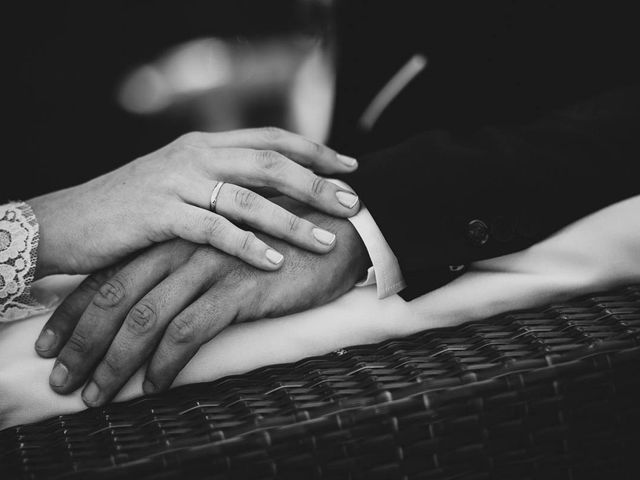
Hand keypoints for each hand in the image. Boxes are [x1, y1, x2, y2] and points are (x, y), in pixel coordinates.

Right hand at [28, 128, 358, 277]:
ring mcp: (177, 182)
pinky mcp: (160, 215)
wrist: (69, 220)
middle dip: (316, 183)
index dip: (315, 151)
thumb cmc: (131, 207)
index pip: (272, 139)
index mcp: (205, 144)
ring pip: (249, 197)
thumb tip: (267, 193)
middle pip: (271, 162)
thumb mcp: (179, 183)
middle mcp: (196, 155)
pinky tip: (275, 261)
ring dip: (292, 220)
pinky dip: (248, 246)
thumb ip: (219, 181)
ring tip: (326, 239)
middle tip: (353, 203)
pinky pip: (214, 230)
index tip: (349, 167)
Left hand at [35, 198, 368, 405]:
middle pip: (114, 294)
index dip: (75, 309)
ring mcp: (209, 265)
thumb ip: (187, 264)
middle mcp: (183, 246)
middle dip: (82, 341)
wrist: (337, 230)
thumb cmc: (279, 244)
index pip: (110, 272)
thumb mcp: (223, 248)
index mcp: (173, 234)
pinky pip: (188, 330)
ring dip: (114, 361)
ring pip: (144, 316)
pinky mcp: (238, 286)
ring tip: (97, 394)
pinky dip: (165, 363)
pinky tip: (154, 387)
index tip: (53, 343)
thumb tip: (154, 302)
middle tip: (63, 379)